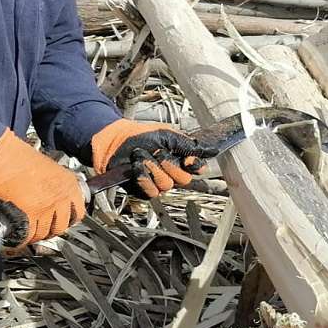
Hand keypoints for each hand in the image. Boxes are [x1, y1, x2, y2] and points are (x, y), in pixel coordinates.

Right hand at [0, 130, 85, 246]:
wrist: (0, 156)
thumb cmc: (17, 155)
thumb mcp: (47, 166)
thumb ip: (54, 183)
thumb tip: (52, 195)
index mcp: (68, 183)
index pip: (78, 212)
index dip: (68, 218)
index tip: (62, 219)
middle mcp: (61, 198)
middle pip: (61, 226)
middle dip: (52, 229)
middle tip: (44, 227)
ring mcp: (46, 209)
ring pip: (45, 233)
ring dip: (37, 234)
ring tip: (29, 232)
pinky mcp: (29, 217)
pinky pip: (29, 235)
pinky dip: (23, 239)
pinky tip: (18, 237)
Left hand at [90, 120, 219, 198]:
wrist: (116, 141)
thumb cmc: (140, 136)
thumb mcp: (167, 135)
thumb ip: (188, 145)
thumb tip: (211, 150)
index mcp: (179, 160)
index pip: (198, 169)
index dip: (194, 165)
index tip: (188, 159)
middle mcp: (171, 174)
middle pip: (183, 179)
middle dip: (169, 164)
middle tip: (157, 152)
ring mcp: (157, 183)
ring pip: (166, 185)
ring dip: (152, 167)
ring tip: (142, 156)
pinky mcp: (144, 191)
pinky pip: (151, 191)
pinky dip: (143, 177)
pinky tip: (136, 167)